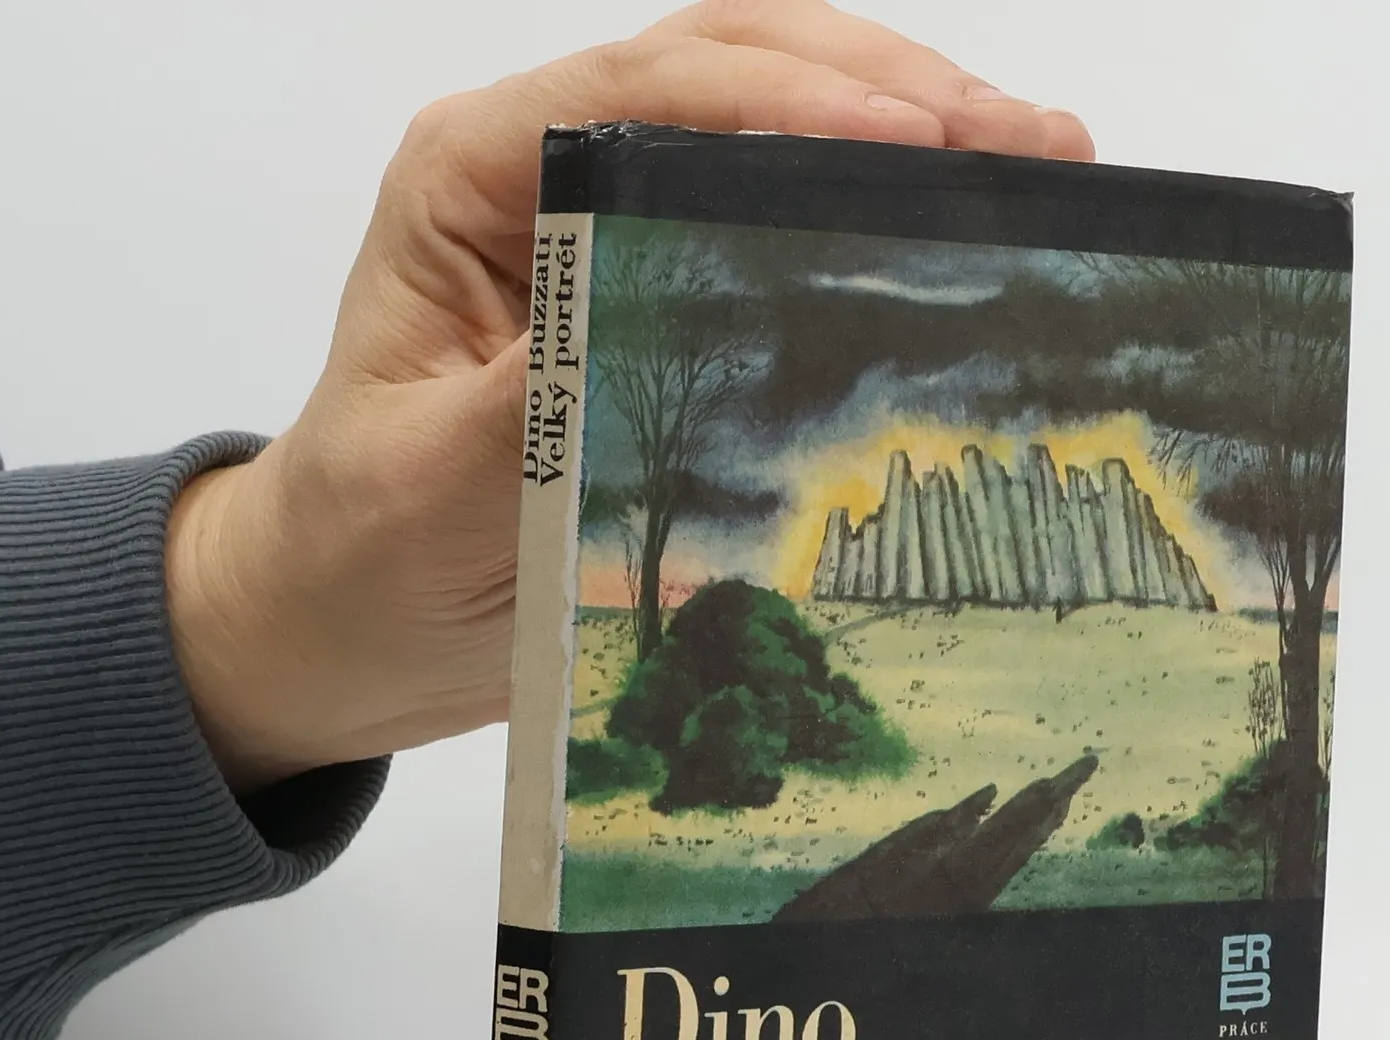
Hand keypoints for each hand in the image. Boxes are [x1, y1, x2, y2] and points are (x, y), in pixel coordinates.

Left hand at [165, 0, 1094, 793]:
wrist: (347, 617)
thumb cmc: (363, 554)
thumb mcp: (427, 490)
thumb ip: (529, 403)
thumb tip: (653, 320)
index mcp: (473, 182)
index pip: (642, 97)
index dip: (786, 105)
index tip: (914, 145)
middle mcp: (545, 175)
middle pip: (732, 72)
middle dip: (890, 94)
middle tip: (1031, 147)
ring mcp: (609, 224)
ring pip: (773, 122)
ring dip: (910, 131)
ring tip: (1042, 164)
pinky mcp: (660, 293)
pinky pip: (781, 219)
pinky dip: (880, 213)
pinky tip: (970, 226)